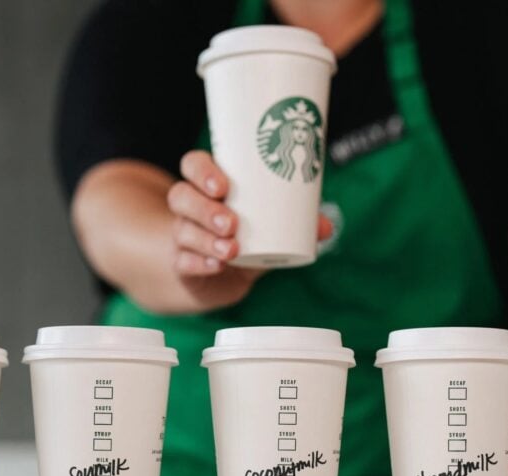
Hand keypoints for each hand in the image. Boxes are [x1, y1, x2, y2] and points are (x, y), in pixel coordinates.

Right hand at [167, 151, 331, 310]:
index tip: (223, 185)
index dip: (202, 171)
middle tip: (232, 223)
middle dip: (206, 208)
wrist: (220, 278)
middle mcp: (190, 208)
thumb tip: (326, 227)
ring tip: (232, 249)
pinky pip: (183, 261)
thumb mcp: (270, 229)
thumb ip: (297, 225)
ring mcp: (183, 236)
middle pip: (182, 195)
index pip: (193, 165)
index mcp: (209, 187)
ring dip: (206, 239)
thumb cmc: (246, 239)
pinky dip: (200, 263)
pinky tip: (216, 266)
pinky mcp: (182, 264)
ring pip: (183, 230)